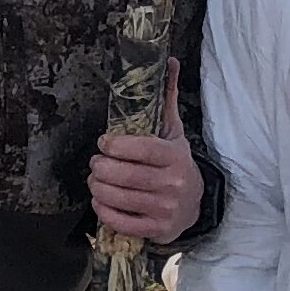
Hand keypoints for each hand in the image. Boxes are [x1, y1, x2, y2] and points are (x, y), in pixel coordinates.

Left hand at [87, 55, 200, 243]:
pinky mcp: (157, 229)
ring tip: (94, 180)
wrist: (195, 204)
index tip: (104, 142)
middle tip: (95, 163)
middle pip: (123, 176)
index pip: (139, 149)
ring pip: (118, 198)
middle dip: (100, 167)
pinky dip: (103, 211)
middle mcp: (172, 184)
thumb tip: (170, 61)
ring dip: (97, 188)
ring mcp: (164, 209)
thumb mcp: (174, 131)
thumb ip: (167, 97)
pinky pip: (121, 222)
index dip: (114, 145)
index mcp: (175, 157)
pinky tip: (100, 201)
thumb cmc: (176, 163)